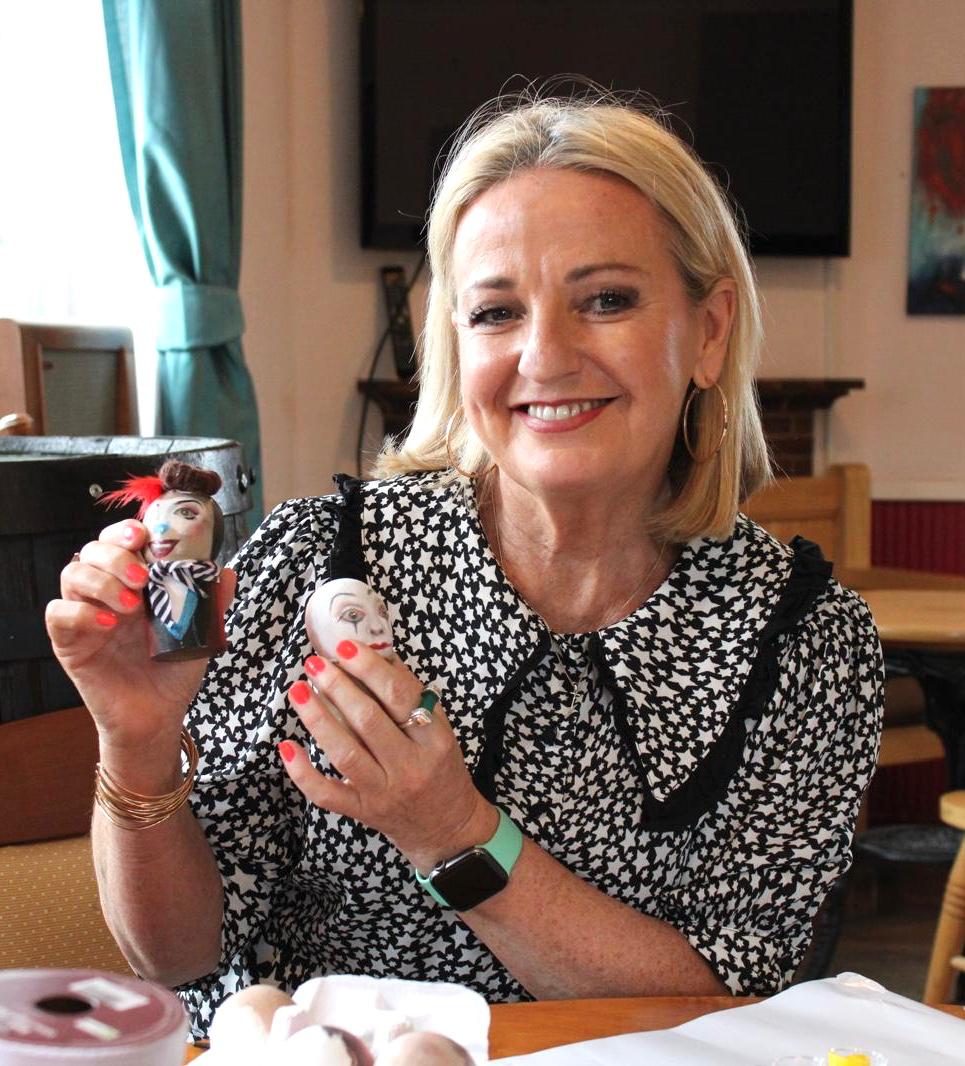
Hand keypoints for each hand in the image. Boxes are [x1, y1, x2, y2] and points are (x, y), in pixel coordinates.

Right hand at [45, 517, 235, 752]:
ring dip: (102, 581)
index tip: (145, 536)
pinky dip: (81, 612)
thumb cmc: (175, 670)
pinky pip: (58, 613)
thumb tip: (227, 572)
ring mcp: (86, 615)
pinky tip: (108, 624)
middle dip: (117, 555)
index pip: (120, 540)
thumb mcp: (201, 633)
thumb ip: (212, 602)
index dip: (127, 531)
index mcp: (135, 581)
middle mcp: (106, 591)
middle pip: (93, 550)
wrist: (160, 714)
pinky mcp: (69, 642)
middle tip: (144, 578)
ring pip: (73, 573)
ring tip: (132, 605)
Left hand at [279, 641, 495, 872]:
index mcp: (433, 740)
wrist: (445, 826)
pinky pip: (326, 793)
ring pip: (345, 753)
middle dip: (338, 687)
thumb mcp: (440, 729)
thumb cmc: (440, 769)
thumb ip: (412, 694)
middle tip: (316, 663)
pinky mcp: (361, 810)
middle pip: (368, 721)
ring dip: (317, 718)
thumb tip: (377, 652)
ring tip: (298, 691)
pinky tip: (287, 747)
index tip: (346, 647)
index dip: (371, 668)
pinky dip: (303, 772)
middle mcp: (409, 766)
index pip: (400, 696)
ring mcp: (383, 791)